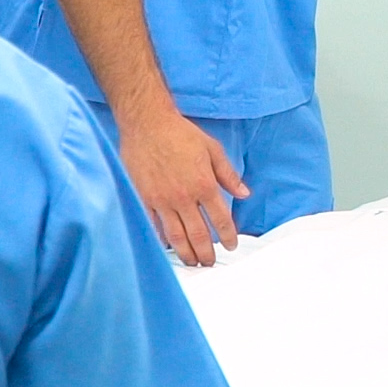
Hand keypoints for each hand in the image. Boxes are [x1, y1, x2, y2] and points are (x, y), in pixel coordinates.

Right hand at [115, 110, 247, 266]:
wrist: (146, 123)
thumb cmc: (180, 133)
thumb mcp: (212, 149)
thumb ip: (228, 175)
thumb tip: (244, 193)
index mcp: (204, 184)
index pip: (221, 219)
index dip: (228, 236)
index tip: (231, 245)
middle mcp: (184, 197)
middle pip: (198, 234)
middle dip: (207, 253)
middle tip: (210, 263)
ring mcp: (162, 200)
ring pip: (176, 236)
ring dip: (186, 253)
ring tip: (192, 263)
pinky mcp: (143, 198)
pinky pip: (153, 226)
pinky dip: (161, 239)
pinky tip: (168, 247)